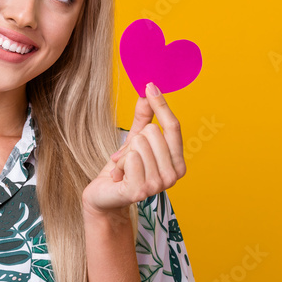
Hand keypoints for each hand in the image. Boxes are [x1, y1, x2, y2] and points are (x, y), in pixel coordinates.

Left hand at [81, 83, 185, 216]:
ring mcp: (158, 185)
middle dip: (134, 141)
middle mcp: (173, 175)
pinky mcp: (141, 190)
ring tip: (123, 169)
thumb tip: (148, 92)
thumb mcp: (134, 141)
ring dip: (125, 155)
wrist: (104, 196)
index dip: (161, 105)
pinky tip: (118, 177)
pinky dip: (119, 163)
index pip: (173, 127)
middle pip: (153, 132)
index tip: (150, 85)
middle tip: (128, 159)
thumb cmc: (122, 170)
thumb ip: (144, 119)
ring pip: (140, 144)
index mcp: (177, 163)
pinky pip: (131, 158)